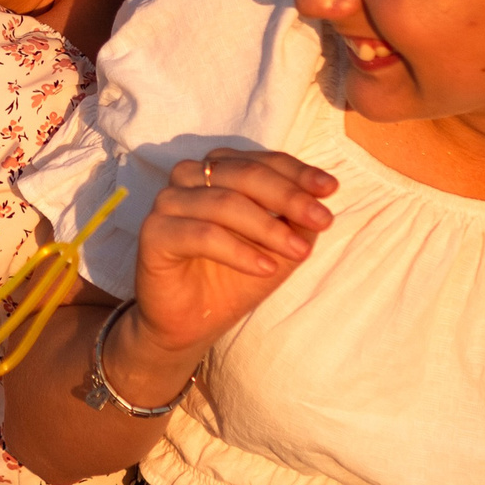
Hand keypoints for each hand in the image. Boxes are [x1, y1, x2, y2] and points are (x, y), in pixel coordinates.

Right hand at [126, 149, 336, 364]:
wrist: (190, 323)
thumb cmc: (232, 279)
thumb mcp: (277, 248)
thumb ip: (294, 221)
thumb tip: (319, 198)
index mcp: (218, 171)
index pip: (262, 161)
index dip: (297, 173)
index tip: (330, 189)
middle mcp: (189, 177)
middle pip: (244, 174)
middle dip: (288, 196)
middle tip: (322, 220)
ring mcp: (168, 202)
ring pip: (224, 202)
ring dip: (267, 227)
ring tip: (298, 252)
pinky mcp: (153, 232)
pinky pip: (203, 234)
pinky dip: (239, 251)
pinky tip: (265, 268)